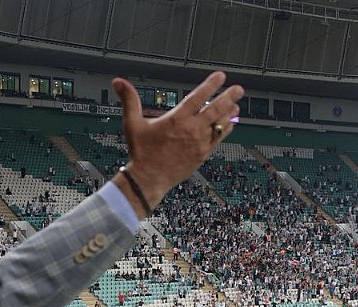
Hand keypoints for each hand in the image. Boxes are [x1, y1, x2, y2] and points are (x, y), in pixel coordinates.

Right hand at [111, 71, 243, 216]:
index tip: (221, 76)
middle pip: (216, 109)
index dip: (211, 85)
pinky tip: (230, 123)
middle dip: (229, 97)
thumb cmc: (141, 152)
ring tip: (237, 105)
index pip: (198, 97)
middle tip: (239, 89)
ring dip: (230, 113)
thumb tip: (118, 82)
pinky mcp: (203, 155)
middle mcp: (191, 130)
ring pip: (220, 124)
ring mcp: (199, 143)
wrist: (148, 179)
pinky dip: (226, 129)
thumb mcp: (132, 123)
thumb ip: (129, 100)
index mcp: (176, 119)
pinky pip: (219, 139)